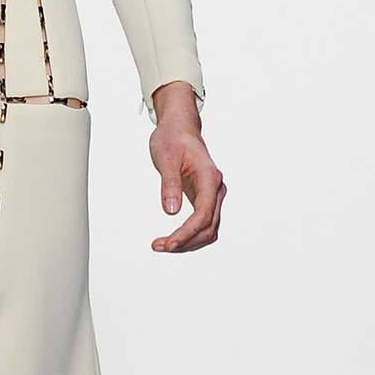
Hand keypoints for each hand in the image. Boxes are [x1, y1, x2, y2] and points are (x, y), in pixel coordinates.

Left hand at [148, 82, 225, 252]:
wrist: (180, 128)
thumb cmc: (172, 139)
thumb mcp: (166, 158)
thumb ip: (169, 184)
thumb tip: (170, 211)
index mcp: (209, 178)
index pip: (203, 215)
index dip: (187, 233)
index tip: (168, 243)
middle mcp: (215, 189)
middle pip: (208, 227)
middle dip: (185, 241)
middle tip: (159, 246)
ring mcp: (212, 195)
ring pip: (208, 229)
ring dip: (188, 242)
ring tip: (162, 245)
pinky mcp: (205, 199)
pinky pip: (203, 224)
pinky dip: (189, 236)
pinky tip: (172, 239)